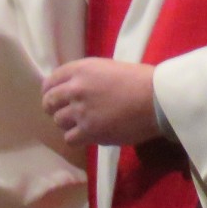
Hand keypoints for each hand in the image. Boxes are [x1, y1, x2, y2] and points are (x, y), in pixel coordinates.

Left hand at [42, 59, 161, 147]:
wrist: (157, 99)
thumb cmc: (141, 80)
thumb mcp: (108, 68)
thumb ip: (88, 77)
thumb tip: (75, 88)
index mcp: (81, 69)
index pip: (51, 81)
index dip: (49, 91)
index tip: (54, 97)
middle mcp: (75, 89)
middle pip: (49, 102)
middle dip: (53, 108)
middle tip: (64, 112)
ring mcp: (80, 112)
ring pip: (58, 121)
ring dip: (67, 123)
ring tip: (81, 124)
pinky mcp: (89, 132)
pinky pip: (69, 138)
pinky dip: (76, 138)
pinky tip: (87, 135)